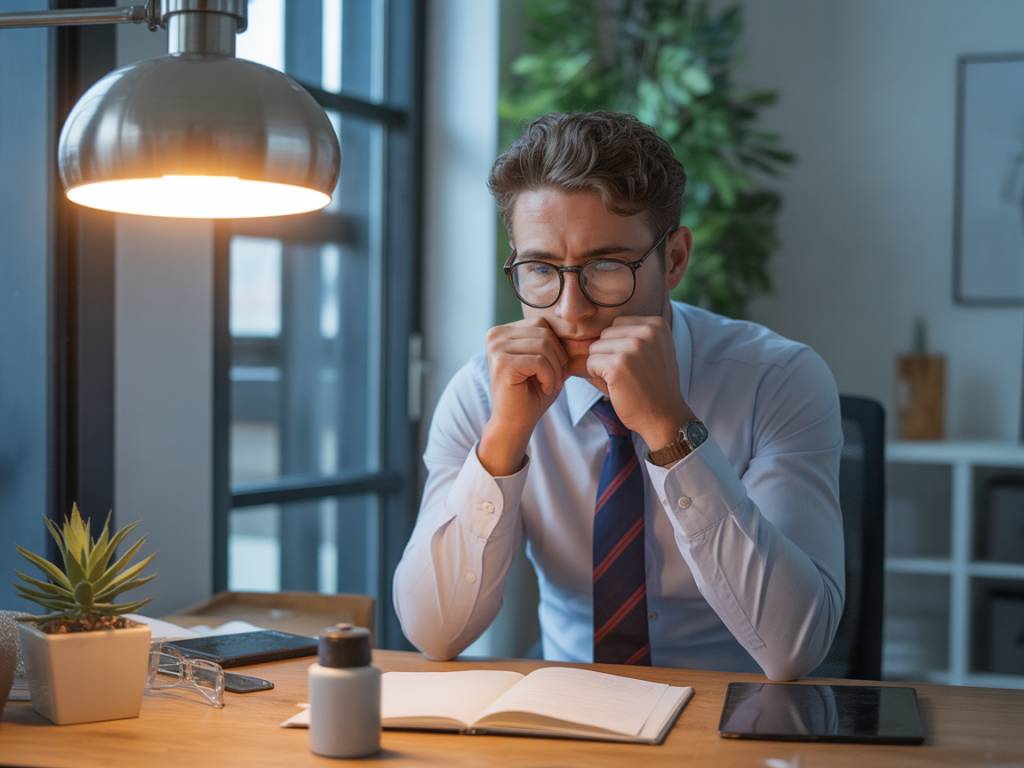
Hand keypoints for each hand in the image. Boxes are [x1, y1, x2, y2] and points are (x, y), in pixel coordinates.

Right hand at [479, 318, 567, 474]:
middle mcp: (495, 335)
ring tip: (549, 385)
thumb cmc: (533, 392)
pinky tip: (544, 388)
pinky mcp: (502, 363)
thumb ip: (558, 341)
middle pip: (543, 332)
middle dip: (557, 358)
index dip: (557, 346)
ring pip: (543, 345)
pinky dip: (549, 377)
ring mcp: (496, 348)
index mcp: (503, 331)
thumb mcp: (548, 361)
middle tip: (554, 379)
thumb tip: (584, 324)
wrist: (515, 423)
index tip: (555, 369)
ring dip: (555, 369)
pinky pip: (539, 361)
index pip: (541, 323)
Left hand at [586, 316, 694, 449]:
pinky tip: (615, 386)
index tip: (636, 364)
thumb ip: (629, 336)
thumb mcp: (652, 351)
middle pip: (605, 334)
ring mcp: (633, 347)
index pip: (617, 324)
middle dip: (609, 354)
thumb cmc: (653, 386)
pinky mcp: (618, 365)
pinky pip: (590, 362)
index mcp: (657, 325)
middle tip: (629, 374)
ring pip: (595, 347)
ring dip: (602, 365)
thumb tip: (584, 331)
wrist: (665, 417)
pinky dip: (596, 376)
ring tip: (623, 380)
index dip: (618, 346)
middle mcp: (647, 331)